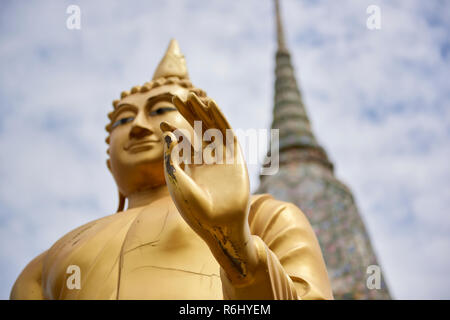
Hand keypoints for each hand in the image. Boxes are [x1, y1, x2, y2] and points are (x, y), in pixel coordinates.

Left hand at [160, 92, 256, 282]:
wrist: (220, 225)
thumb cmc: (194, 209)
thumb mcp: (176, 182)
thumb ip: (171, 158)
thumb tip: (168, 135)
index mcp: (190, 166)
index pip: (181, 142)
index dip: (172, 130)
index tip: (162, 121)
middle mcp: (206, 158)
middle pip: (196, 129)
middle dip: (186, 113)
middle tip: (175, 96)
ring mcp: (221, 156)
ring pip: (211, 127)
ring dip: (202, 111)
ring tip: (192, 95)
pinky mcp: (235, 156)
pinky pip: (227, 132)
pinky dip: (219, 117)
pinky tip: (210, 104)